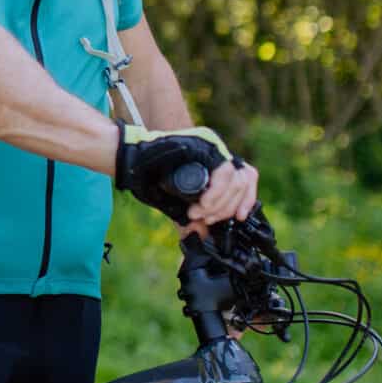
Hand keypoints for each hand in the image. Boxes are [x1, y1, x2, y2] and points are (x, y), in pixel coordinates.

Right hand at [113, 125, 259, 235]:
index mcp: (216, 166)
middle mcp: (218, 154)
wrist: (133, 163)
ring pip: (236, 179)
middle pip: (243, 182)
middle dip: (227, 208)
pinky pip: (223, 172)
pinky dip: (216, 194)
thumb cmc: (153, 180)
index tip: (239, 218)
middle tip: (205, 219)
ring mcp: (213, 147)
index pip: (247, 179)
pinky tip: (201, 205)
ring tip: (199, 213)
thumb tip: (205, 238)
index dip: (247, 200)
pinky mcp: (206, 144)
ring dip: (220, 204)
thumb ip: (194, 219)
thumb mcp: (180, 204)